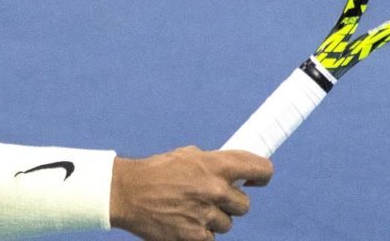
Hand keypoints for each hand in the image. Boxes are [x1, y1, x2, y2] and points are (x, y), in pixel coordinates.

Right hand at [110, 146, 272, 240]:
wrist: (127, 193)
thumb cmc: (156, 172)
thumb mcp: (187, 156)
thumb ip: (212, 163)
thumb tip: (233, 170)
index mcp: (215, 165)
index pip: (260, 168)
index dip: (262, 175)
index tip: (257, 179)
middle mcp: (214, 190)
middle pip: (244, 204)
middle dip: (230, 202)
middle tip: (212, 198)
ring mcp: (206, 215)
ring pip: (228, 223)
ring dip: (214, 219)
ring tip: (191, 209)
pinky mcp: (195, 237)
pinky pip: (211, 238)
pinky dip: (201, 233)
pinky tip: (185, 221)